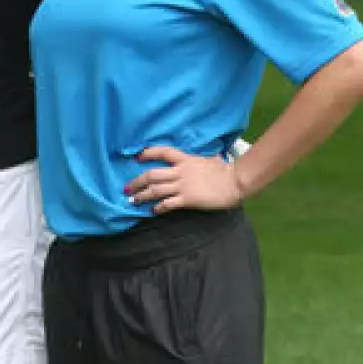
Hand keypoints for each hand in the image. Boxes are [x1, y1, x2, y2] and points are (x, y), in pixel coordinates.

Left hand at [125, 146, 243, 213]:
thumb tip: (200, 156)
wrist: (236, 181)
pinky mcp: (187, 199)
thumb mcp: (209, 158)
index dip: (147, 153)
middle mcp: (180, 171)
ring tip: (133, 201)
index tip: (136, 157)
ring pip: (156, 190)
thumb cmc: (225, 170)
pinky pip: (168, 204)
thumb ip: (199, 158)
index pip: (162, 152)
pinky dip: (158, 207)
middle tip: (127, 188)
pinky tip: (152, 211)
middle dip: (137, 182)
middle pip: (152, 174)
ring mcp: (183, 185)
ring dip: (142, 196)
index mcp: (185, 159)